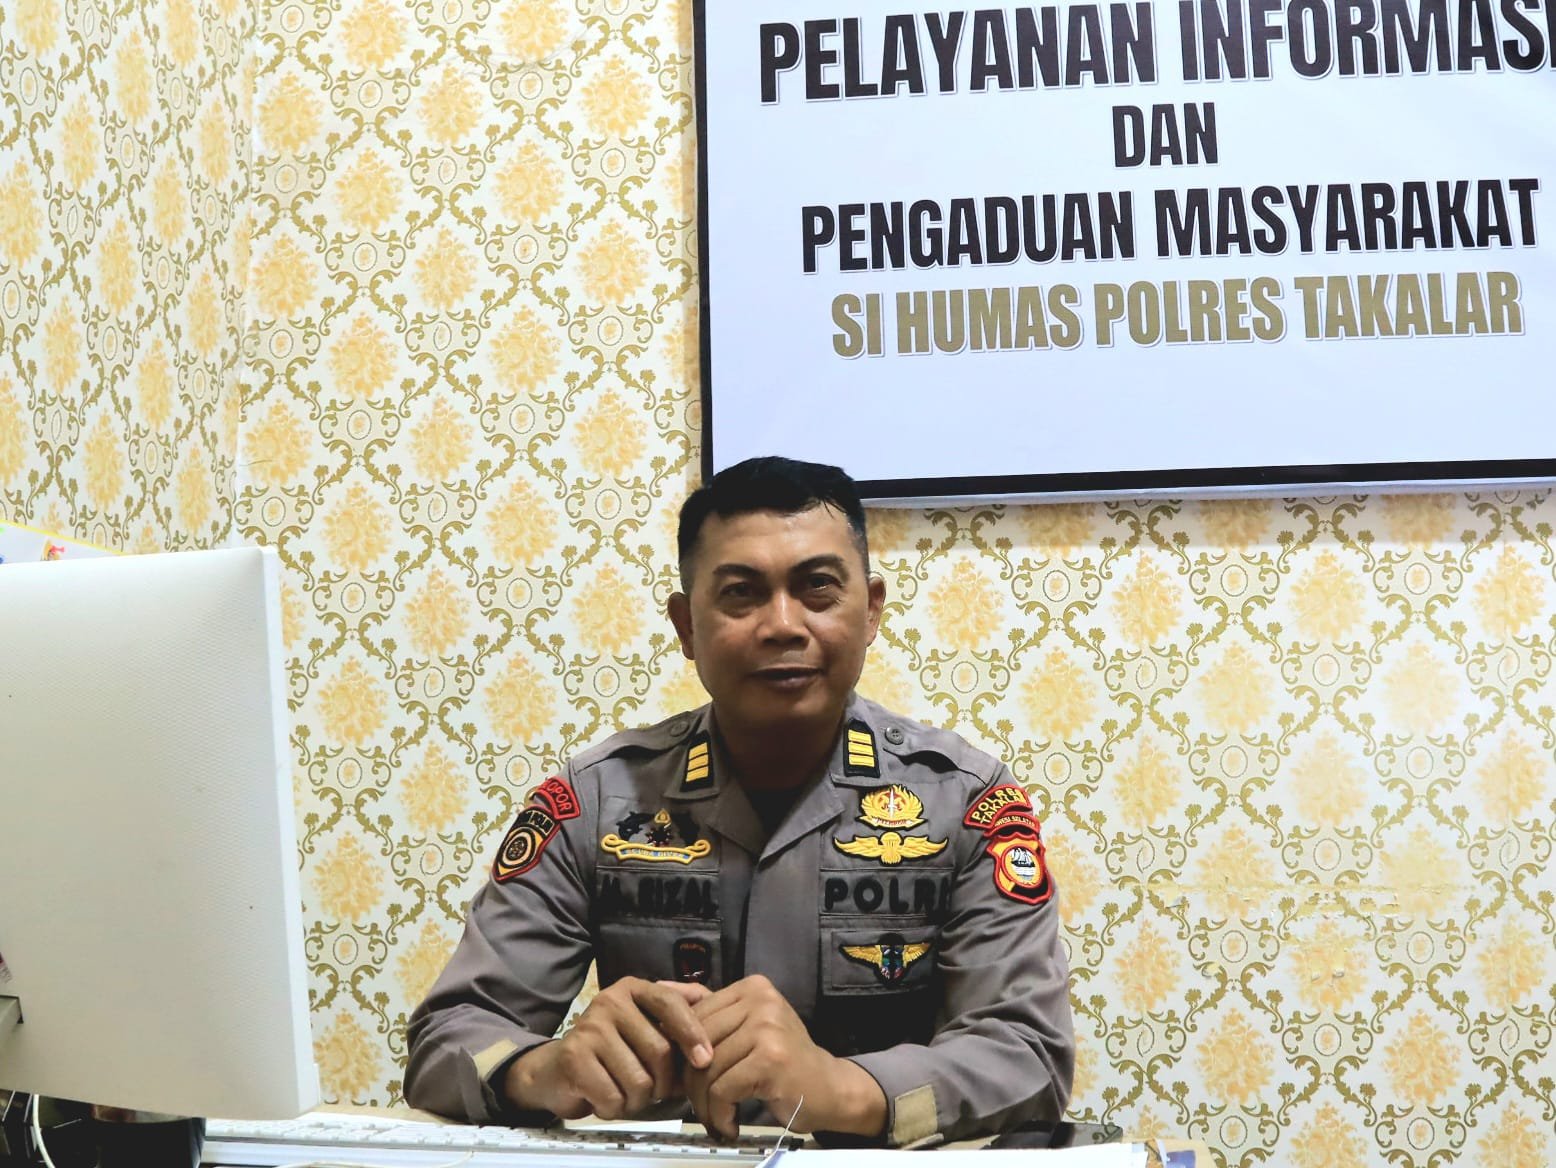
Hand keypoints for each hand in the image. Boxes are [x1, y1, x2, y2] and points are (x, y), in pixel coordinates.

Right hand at [503, 978, 712, 1119]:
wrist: (558, 1070)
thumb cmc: (614, 1051)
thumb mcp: (646, 1025)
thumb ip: (681, 1012)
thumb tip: (716, 1002)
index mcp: (633, 989)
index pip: (671, 1004)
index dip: (692, 1032)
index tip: (705, 1059)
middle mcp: (610, 1001)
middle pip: (659, 1050)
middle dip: (663, 1082)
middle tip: (652, 1088)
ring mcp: (590, 1027)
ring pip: (639, 1080)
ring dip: (638, 1099)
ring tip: (625, 1091)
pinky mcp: (574, 1057)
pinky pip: (613, 1097)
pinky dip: (615, 1108)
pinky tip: (604, 1098)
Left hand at [684, 975, 885, 1140]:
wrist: (829, 1089)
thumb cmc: (783, 1061)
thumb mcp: (745, 1025)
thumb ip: (707, 1006)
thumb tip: (660, 988)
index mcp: (752, 987)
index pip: (694, 1016)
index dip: (683, 1054)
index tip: (692, 1079)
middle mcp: (761, 1000)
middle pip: (697, 1042)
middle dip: (691, 1082)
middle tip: (701, 1105)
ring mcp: (768, 1027)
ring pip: (706, 1069)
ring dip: (704, 1105)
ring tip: (715, 1117)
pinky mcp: (771, 1059)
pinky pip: (722, 1089)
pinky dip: (720, 1114)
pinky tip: (729, 1124)